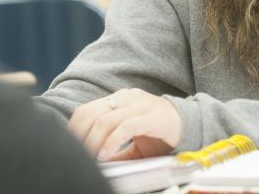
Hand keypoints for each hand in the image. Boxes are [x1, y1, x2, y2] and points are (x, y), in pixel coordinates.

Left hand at [68, 88, 182, 160]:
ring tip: (91, 158)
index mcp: (118, 99)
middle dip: (80, 137)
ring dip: (93, 142)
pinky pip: (127, 126)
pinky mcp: (153, 116)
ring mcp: (140, 104)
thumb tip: (95, 161)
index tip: (68, 149)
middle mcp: (127, 98)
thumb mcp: (130, 140)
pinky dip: (113, 141)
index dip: (74, 130)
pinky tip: (106, 153)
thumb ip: (114, 148)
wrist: (190, 126)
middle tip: (77, 156)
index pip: (86, 111)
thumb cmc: (157, 134)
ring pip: (106, 120)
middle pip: (91, 114)